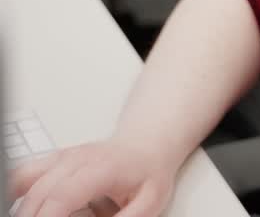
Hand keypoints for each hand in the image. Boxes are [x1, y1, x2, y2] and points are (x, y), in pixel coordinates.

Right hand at [8, 139, 176, 216]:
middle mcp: (77, 160)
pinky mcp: (52, 162)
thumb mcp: (150, 201)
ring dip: (24, 209)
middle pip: (39, 194)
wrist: (147, 143)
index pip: (63, 195)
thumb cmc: (148, 171)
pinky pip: (22, 176)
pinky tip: (21, 209)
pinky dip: (15, 194)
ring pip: (25, 183)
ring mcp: (61, 158)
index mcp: (102, 168)